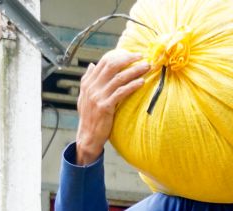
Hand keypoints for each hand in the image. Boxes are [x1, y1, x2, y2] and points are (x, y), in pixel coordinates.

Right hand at [75, 49, 149, 164]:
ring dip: (135, 71)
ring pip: (119, 78)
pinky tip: (142, 82)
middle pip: (112, 66)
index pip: (104, 62)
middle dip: (128, 59)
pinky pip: (121, 92)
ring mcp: (98, 96)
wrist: (88, 135)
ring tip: (147, 67)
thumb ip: (89, 80)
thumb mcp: (85, 95)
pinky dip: (132, 86)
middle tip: (142, 56)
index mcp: (88, 82)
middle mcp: (92, 87)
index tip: (132, 54)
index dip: (119, 55)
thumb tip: (92, 65)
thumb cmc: (90, 116)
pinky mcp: (105, 107)